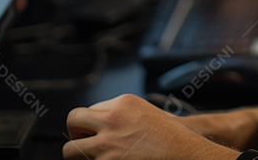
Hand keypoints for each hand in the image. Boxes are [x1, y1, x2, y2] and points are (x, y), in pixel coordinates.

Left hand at [63, 94, 237, 159]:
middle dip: (77, 134)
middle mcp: (112, 119)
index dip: (91, 125)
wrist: (187, 155)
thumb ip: (124, 115)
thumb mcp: (149, 114)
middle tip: (87, 144)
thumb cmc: (174, 139)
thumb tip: (101, 123)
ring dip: (79, 156)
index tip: (96, 134)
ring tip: (94, 158)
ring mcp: (107, 144)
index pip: (89, 110)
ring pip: (70, 150)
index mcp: (124, 103)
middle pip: (73, 120)